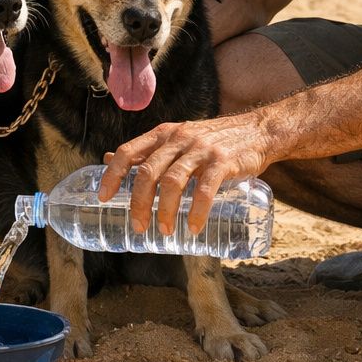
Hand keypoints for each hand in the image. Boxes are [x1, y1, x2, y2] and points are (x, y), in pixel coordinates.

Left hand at [99, 113, 271, 235]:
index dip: (112, 175)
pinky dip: (197, 212)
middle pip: (148, 172)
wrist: (258, 131)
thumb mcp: (177, 138)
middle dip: (139, 203)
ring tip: (165, 230)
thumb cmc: (213, 140)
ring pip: (173, 182)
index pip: (128, 152)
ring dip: (166, 211)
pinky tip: (194, 228)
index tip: (103, 198)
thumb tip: (108, 159)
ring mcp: (201, 150)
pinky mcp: (223, 162)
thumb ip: (147, 151)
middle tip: (138, 226)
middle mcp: (179, 138)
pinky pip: (205, 189)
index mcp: (163, 134)